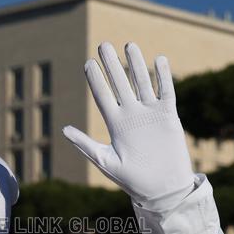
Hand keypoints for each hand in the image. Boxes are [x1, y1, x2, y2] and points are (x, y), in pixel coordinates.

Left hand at [63, 42, 194, 203]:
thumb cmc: (132, 180)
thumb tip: (64, 129)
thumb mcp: (105, 161)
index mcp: (116, 124)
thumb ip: (85, 144)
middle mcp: (132, 115)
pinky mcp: (168, 116)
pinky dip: (163, 77)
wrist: (162, 189)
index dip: (96, 80)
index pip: (103, 96)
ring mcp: (150, 114)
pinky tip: (159, 60)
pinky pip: (166, 92)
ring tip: (129, 45)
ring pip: (142, 83)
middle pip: (120, 84)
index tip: (88, 63)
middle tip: (103, 44)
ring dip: (136, 64)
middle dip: (112, 65)